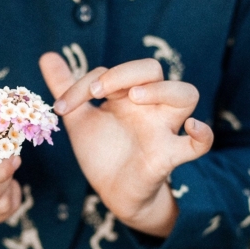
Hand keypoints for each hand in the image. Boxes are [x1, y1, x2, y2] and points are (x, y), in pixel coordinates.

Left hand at [39, 53, 212, 236]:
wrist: (112, 193)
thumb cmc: (103, 152)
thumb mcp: (80, 119)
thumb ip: (67, 89)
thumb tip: (47, 56)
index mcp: (127, 95)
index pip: (112, 73)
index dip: (84, 83)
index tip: (61, 107)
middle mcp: (148, 106)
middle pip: (153, 70)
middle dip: (125, 72)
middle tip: (98, 91)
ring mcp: (162, 129)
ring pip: (186, 94)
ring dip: (161, 90)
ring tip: (134, 97)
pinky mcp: (169, 156)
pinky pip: (201, 144)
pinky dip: (203, 134)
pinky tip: (192, 127)